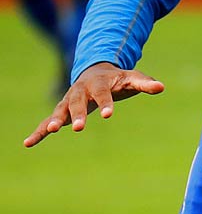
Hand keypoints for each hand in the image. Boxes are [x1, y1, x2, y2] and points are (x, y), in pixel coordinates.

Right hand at [24, 62, 164, 147]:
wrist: (95, 70)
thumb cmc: (117, 78)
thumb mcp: (132, 78)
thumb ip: (145, 83)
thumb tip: (161, 87)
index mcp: (98, 83)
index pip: (103, 93)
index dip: (106, 103)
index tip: (109, 115)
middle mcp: (80, 91)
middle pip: (78, 103)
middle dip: (78, 114)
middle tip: (78, 127)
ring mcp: (68, 101)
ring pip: (60, 111)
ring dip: (54, 120)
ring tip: (50, 131)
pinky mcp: (61, 111)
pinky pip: (47, 121)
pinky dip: (39, 132)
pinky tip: (28, 143)